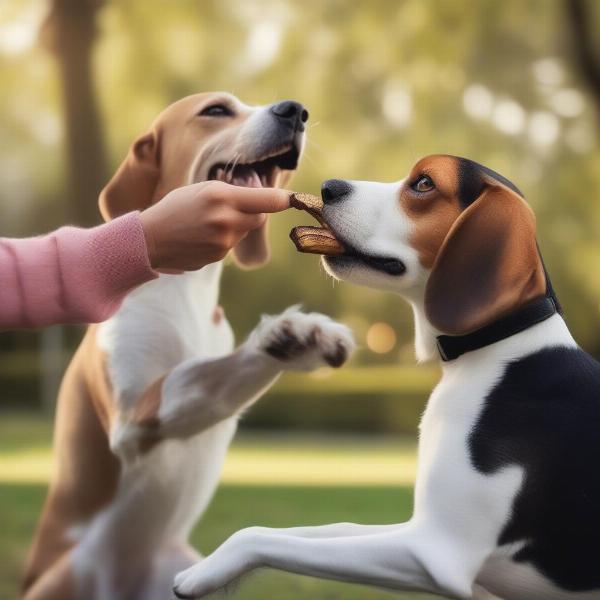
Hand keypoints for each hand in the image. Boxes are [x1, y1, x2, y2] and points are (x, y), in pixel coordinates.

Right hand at [139, 181, 290, 271]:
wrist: (149, 240)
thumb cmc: (174, 208)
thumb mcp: (202, 190)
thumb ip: (232, 193)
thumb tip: (263, 197)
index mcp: (221, 197)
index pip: (267, 200)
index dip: (283, 199)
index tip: (293, 199)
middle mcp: (226, 220)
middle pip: (260, 216)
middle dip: (254, 210)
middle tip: (235, 204)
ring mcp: (223, 242)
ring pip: (245, 230)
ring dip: (236, 225)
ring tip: (208, 222)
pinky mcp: (219, 257)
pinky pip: (231, 244)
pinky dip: (224, 238)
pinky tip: (202, 235)